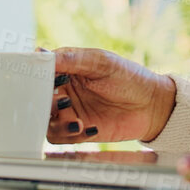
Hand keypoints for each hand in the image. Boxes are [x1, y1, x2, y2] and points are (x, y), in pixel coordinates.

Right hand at [45, 47, 177, 144]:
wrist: (152, 105)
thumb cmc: (130, 78)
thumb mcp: (101, 63)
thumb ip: (71, 59)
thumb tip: (40, 52)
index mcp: (66, 70)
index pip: (41, 74)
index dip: (36, 79)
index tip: (41, 83)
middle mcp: (65, 91)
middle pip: (39, 100)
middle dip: (47, 103)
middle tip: (63, 102)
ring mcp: (71, 112)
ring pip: (47, 122)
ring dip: (58, 124)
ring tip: (77, 122)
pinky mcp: (78, 131)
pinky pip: (61, 137)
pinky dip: (70, 135)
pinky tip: (90, 128)